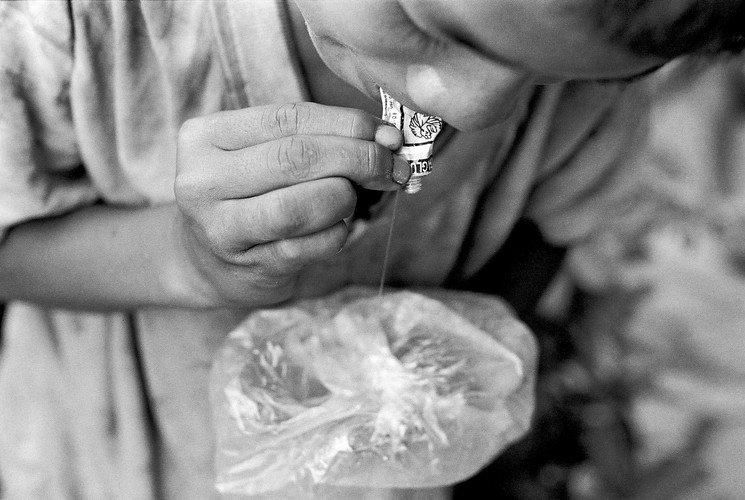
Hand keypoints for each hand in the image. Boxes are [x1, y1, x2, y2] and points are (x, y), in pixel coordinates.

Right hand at [174, 102, 408, 307]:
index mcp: (205, 137)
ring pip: (300, 205)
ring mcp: (220, 227)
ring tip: (355, 199)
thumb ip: (317, 138)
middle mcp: (202, 180)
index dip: (347, 124)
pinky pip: (309, 245)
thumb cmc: (249, 197)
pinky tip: (341, 227)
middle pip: (296, 157)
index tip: (387, 135)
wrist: (209, 263)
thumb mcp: (264, 156)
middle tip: (392, 168)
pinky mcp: (247, 265)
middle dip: (359, 159)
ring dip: (345, 198)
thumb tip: (387, 136)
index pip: (288, 117)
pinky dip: (338, 233)